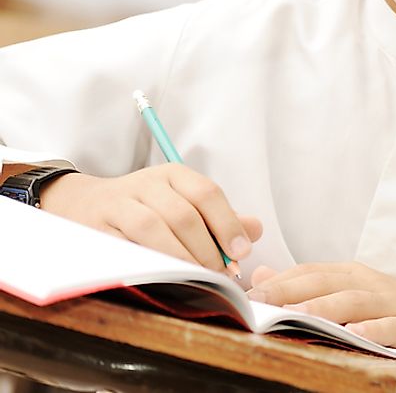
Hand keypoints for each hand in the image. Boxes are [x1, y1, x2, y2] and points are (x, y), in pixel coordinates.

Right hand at [40, 165, 262, 272]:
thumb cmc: (147, 209)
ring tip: (197, 279)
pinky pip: (124, 247)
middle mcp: (146, 184)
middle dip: (207, 249)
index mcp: (173, 175)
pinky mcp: (96, 228)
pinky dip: (148, 264)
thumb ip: (220, 218)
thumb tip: (255, 230)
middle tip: (221, 275)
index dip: (228, 224)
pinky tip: (164, 278)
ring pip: (153, 229)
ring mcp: (118, 205)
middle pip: (183, 214)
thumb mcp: (184, 203)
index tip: (241, 252)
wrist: (82, 204)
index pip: (207, 193)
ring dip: (180, 258)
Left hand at [247, 263, 395, 391]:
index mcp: (355, 276)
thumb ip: (309, 287)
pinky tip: (356, 335)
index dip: (281, 281)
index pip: (312, 272)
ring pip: (356, 303)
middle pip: (328, 283)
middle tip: (260, 303)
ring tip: (298, 315)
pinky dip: (374, 331)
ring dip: (326, 308)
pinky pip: (393, 329)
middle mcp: (373, 285)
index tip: (247, 293)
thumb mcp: (353, 298)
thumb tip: (263, 277)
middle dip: (292, 291)